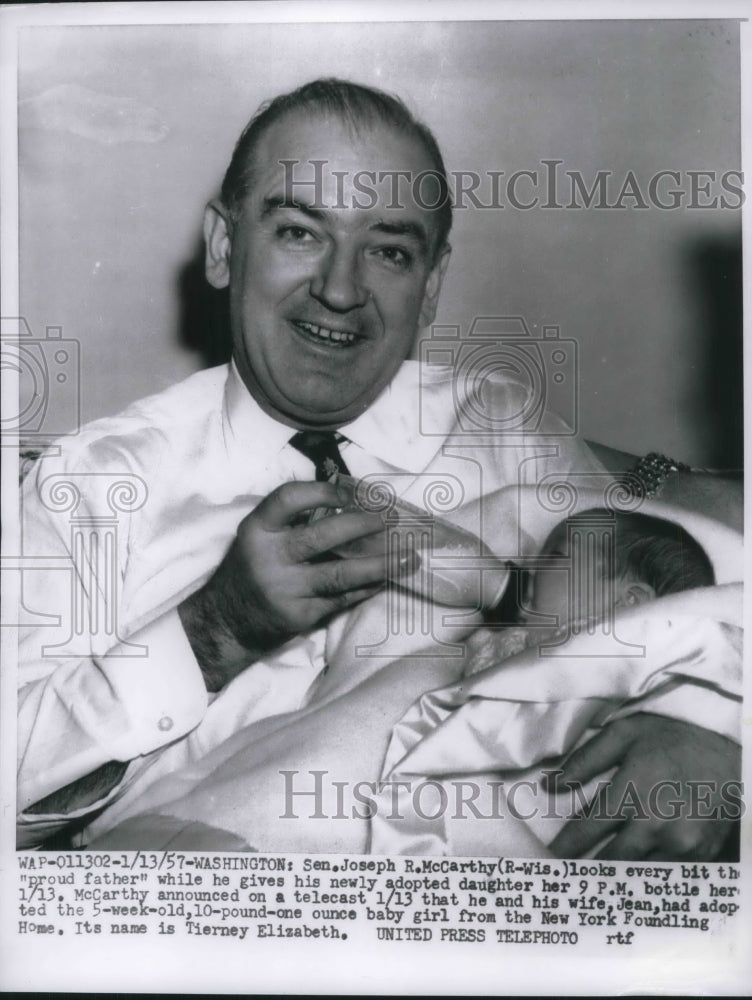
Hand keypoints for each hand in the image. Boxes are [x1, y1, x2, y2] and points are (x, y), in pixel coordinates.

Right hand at [179, 480, 389, 689]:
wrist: (226, 622)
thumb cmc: (251, 569)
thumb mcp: (259, 537)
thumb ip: (293, 519)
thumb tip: (348, 498)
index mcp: (258, 529)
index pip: (289, 499)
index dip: (322, 491)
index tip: (349, 492)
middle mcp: (270, 558)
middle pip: (323, 536)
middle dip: (363, 524)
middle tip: (391, 518)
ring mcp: (287, 590)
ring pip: (342, 574)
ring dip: (381, 564)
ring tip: (410, 556)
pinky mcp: (301, 616)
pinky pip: (343, 598)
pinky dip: (368, 587)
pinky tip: (388, 578)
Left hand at [548, 713, 740, 860]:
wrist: (729, 745)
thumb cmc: (671, 736)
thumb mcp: (623, 734)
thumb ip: (584, 761)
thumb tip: (549, 786)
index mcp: (632, 792)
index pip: (587, 831)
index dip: (565, 847)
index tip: (549, 859)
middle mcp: (656, 824)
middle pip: (612, 861)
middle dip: (588, 868)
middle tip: (569, 876)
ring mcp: (683, 843)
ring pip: (640, 872)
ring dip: (619, 876)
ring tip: (598, 881)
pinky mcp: (703, 854)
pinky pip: (670, 875)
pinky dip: (651, 876)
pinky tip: (636, 877)